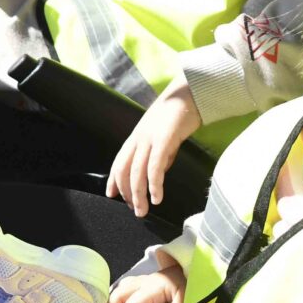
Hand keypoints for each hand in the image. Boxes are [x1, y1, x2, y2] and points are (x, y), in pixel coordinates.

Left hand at [108, 80, 201, 213]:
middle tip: (134, 210)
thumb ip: (159, 155)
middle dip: (127, 193)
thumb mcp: (163, 137)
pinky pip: (155, 166)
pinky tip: (157, 198)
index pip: (119, 161)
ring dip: (138, 194)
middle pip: (124, 170)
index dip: (113, 180)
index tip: (112, 195)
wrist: (190, 92)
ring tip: (143, 211)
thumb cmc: (178, 114)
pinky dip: (154, 184)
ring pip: (137, 172)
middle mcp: (139, 138)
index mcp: (136, 137)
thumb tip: (157, 175)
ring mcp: (150, 138)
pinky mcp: (164, 139)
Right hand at [110, 261, 184, 302]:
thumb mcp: (189, 297)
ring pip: (118, 290)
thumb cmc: (189, 286)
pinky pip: (122, 289)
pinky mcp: (140, 283)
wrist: (191, 270)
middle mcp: (143, 282)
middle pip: (119, 294)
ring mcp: (140, 281)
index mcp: (154, 287)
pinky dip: (114, 300)